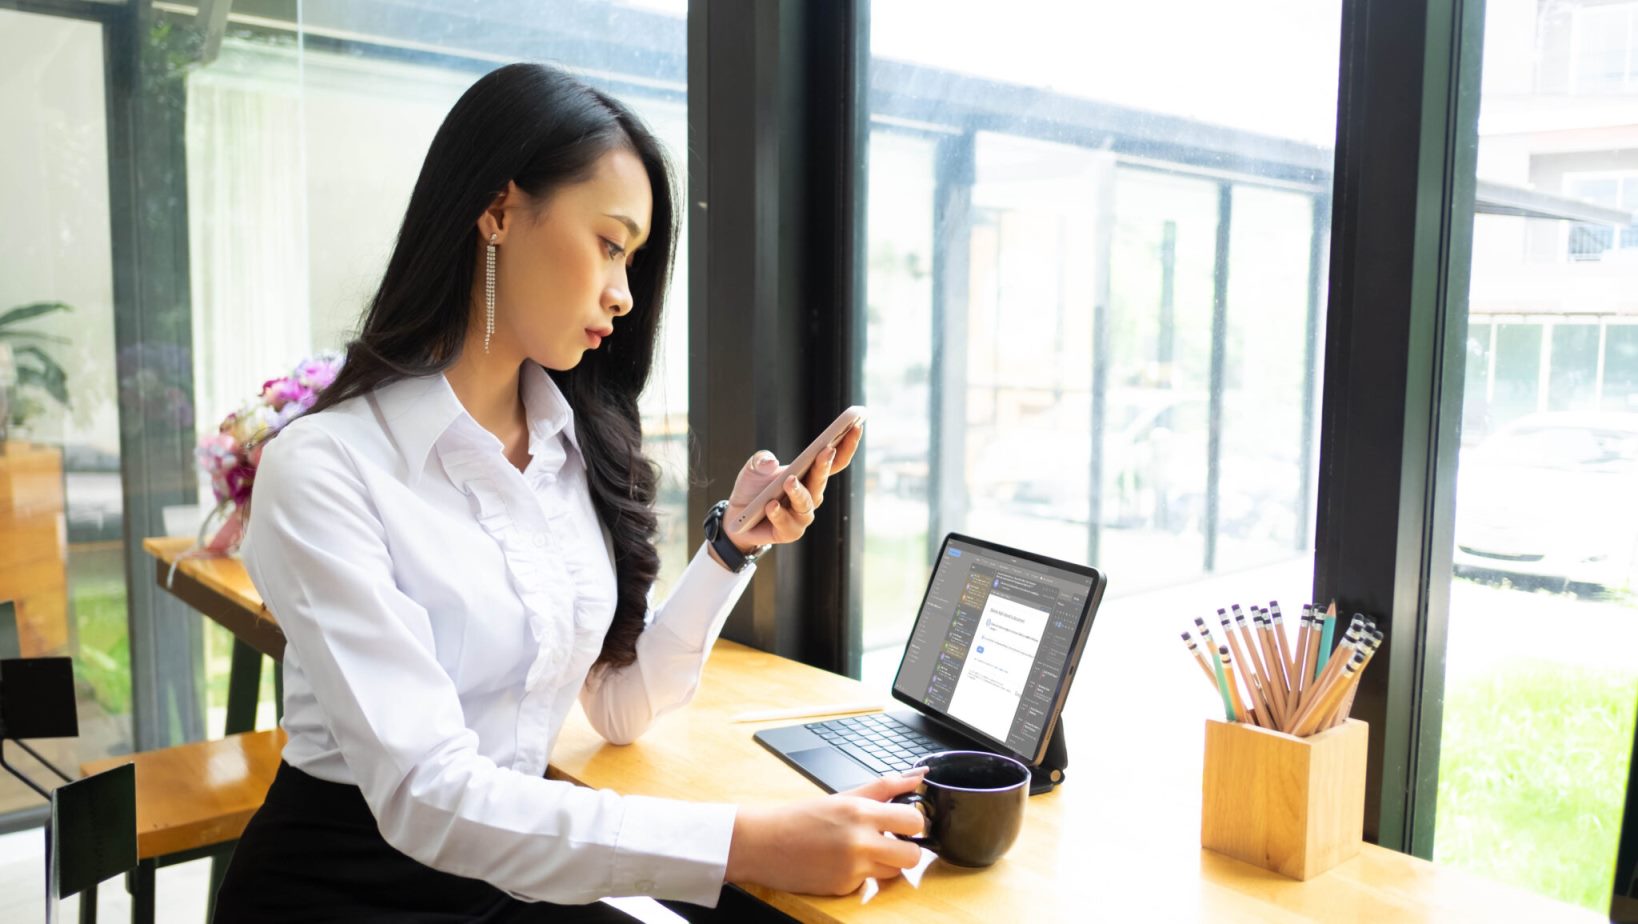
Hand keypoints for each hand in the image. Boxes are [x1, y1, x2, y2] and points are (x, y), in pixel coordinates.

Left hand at [720, 423, 862, 553]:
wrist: (736, 516)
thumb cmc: (753, 488)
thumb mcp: (754, 467)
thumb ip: (761, 460)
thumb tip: (771, 461)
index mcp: (810, 475)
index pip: (835, 460)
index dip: (847, 444)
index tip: (855, 426)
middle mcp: (812, 495)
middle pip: (822, 479)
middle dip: (825, 464)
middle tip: (827, 450)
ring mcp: (802, 515)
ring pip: (806, 503)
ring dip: (798, 491)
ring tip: (789, 481)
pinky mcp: (789, 532)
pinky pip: (787, 523)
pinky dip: (778, 513)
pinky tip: (771, 505)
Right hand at [725, 769, 926, 895]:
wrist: (764, 843)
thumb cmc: (801, 818)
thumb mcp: (843, 797)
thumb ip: (884, 787)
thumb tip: (918, 775)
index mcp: (860, 812)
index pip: (914, 820)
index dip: (913, 822)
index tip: (904, 823)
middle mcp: (859, 841)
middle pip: (913, 854)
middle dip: (906, 849)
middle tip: (890, 842)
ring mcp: (852, 868)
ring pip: (895, 873)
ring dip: (886, 864)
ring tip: (863, 852)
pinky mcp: (843, 888)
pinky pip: (869, 884)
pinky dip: (862, 876)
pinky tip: (842, 864)